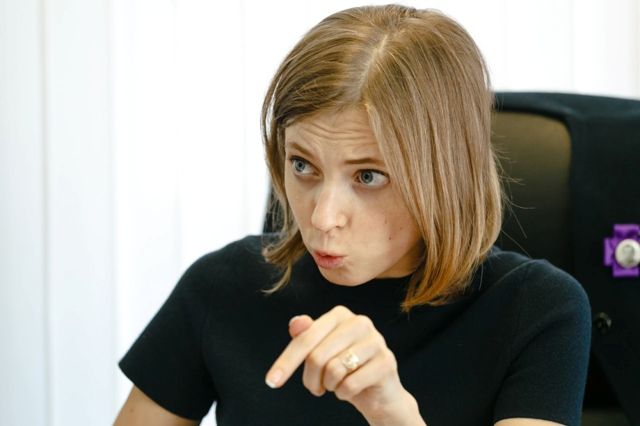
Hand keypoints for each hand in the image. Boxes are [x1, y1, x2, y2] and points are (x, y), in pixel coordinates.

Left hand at [265, 306, 424, 425]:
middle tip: (316, 388)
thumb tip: (295, 323)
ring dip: (330, 386)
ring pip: (333, 370)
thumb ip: (306, 336)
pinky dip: (344, 394)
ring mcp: (376, 341)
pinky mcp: (386, 362)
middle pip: (317, 356)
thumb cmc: (345, 369)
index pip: (305, 338)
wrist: (379, 393)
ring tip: (336, 385)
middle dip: (311, 380)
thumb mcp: (321, 353)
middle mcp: (360, 321)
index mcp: (340, 314)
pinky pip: (350, 384)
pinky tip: (351, 390)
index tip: (270, 382)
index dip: (286, 362)